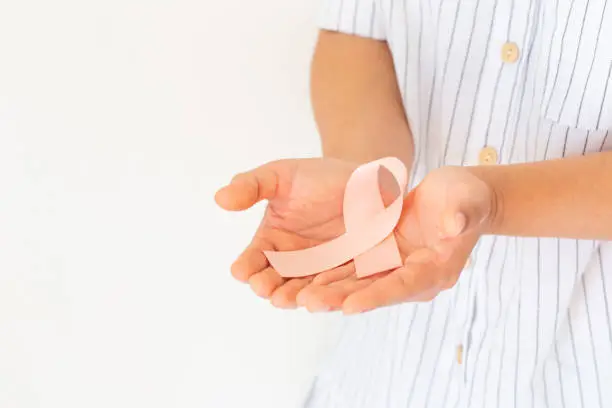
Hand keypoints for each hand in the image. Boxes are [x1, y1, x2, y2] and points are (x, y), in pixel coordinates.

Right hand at [215, 158, 375, 307]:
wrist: (363, 181)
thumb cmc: (317, 177)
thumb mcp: (280, 175)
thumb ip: (251, 185)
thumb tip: (220, 198)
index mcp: (270, 241)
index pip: (252, 259)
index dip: (246, 266)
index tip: (241, 270)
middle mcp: (291, 262)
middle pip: (274, 281)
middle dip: (267, 287)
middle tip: (265, 289)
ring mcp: (318, 271)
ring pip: (302, 290)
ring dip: (295, 297)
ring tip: (292, 299)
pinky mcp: (345, 275)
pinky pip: (334, 288)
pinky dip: (328, 295)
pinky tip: (322, 297)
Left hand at [296, 166, 495, 313]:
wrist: (455, 196)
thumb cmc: (466, 197)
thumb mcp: (466, 200)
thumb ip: (460, 213)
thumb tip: (454, 224)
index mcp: (436, 269)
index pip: (404, 286)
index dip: (377, 296)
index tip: (349, 306)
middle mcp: (412, 276)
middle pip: (374, 291)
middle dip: (342, 299)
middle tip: (310, 303)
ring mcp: (394, 268)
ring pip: (358, 284)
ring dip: (330, 291)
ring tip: (298, 297)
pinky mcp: (381, 258)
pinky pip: (353, 270)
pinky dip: (331, 275)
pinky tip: (304, 278)